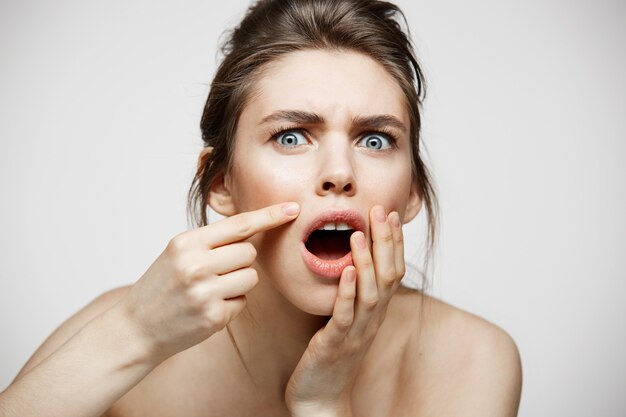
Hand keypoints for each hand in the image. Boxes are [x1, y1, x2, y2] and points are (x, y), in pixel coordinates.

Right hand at [115, 202, 299, 362]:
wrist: (135, 328)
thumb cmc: (162, 286)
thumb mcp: (178, 253)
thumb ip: (212, 240)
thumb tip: (254, 227)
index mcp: (187, 243)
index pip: (239, 225)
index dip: (269, 216)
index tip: (293, 208)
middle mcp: (196, 265)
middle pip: (249, 253)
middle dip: (241, 261)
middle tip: (216, 271)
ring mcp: (205, 293)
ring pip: (251, 278)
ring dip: (238, 284)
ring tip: (210, 291)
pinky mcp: (213, 317)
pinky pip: (242, 303)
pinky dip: (230, 305)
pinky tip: (207, 308)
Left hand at [285, 205, 404, 415]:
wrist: (320, 399)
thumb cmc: (330, 357)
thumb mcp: (347, 321)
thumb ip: (353, 295)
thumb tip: (352, 265)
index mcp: (374, 312)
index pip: (392, 271)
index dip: (393, 242)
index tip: (390, 213)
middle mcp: (372, 320)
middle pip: (387, 275)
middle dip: (385, 241)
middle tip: (380, 211)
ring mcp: (356, 332)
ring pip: (370, 292)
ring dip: (366, 261)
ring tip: (359, 233)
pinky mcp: (335, 345)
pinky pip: (345, 315)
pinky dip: (347, 291)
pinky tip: (345, 270)